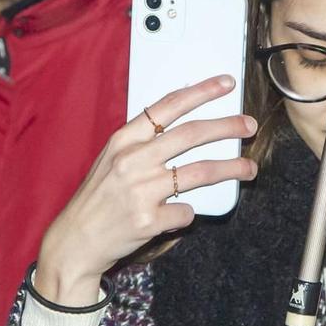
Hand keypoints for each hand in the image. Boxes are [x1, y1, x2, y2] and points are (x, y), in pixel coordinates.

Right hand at [32, 76, 256, 305]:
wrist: (76, 241)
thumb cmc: (97, 199)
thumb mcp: (112, 160)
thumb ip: (143, 144)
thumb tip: (187, 129)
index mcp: (123, 140)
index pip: (167, 106)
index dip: (201, 92)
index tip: (225, 84)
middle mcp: (132, 161)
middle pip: (191, 134)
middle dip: (227, 127)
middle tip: (248, 126)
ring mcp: (141, 190)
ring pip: (200, 172)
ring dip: (231, 168)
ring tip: (249, 168)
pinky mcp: (148, 220)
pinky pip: (186, 212)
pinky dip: (189, 212)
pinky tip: (181, 213)